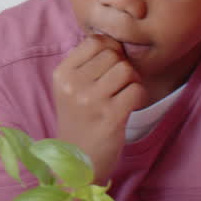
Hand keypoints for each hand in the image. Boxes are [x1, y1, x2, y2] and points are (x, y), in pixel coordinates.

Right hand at [51, 35, 145, 183]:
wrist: (77, 162)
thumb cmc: (79, 120)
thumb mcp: (70, 89)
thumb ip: (86, 63)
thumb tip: (113, 38)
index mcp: (61, 74)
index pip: (94, 42)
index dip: (110, 50)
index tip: (109, 67)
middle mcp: (73, 85)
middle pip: (113, 55)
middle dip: (121, 67)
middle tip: (117, 86)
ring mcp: (91, 101)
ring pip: (126, 70)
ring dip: (131, 82)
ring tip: (122, 95)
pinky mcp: (111, 116)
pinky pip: (136, 90)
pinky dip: (138, 97)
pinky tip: (129, 107)